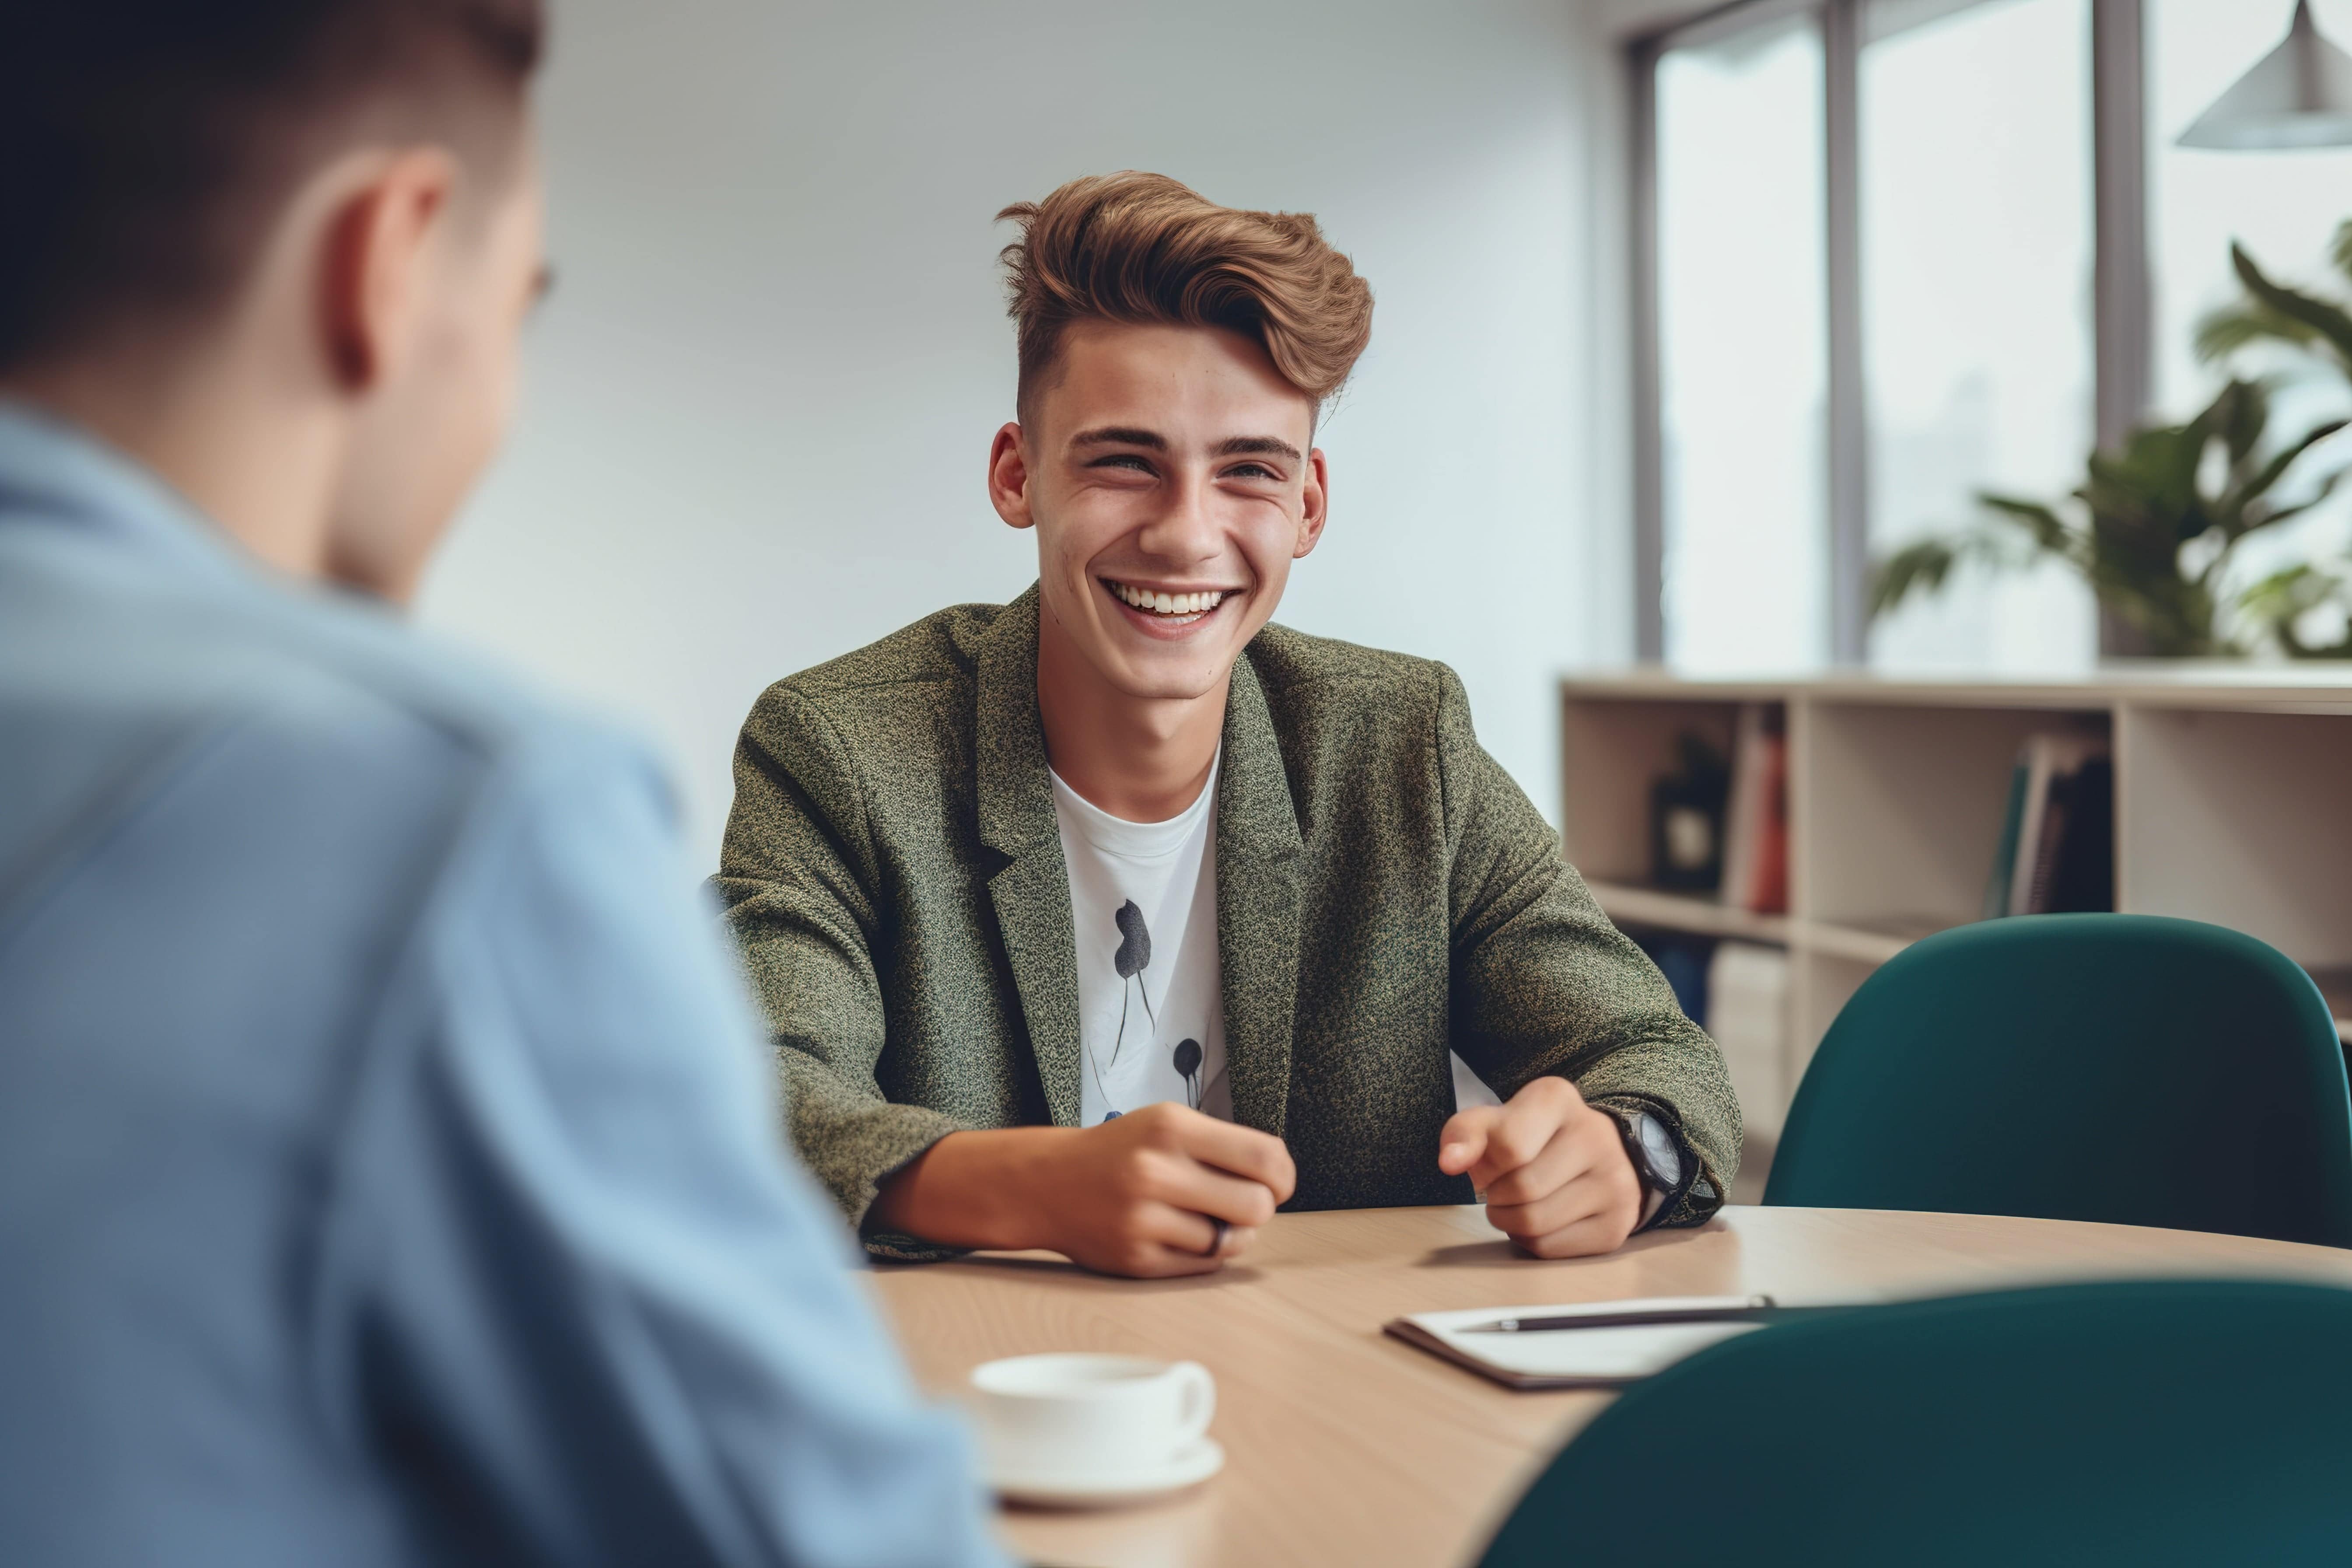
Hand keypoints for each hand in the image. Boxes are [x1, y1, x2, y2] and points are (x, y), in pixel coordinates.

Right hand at [869, 1103, 1296, 1278]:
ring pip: (1231, 1240)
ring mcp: (1143, 1220)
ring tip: (1205, 1217)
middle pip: (1256, 1205)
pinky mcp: (1136, 1260)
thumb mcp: (1166, 1123)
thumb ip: (1222, 1145)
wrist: (1047, 1183)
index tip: (1278, 1182)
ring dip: (1231, 1233)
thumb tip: (1281, 1180)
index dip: (1283, 1176)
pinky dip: (1206, 1253)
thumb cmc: (1121, 1152)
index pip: (1263, 1158)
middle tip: (1241, 1202)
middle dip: (1259, 1207)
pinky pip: (1203, 1266)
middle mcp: (1155, 1172)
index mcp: (1170, 1128)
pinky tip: (1186, 1235)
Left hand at [1437, 1077, 1644, 1258]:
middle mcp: (1596, 1135)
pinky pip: (1550, 1249)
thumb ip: (1465, 1134)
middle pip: (1521, 1189)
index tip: (1486, 1165)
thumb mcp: (1495, 1122)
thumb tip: (1449, 1162)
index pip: (1509, 1145)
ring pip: (1534, 1223)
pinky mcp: (1617, 1225)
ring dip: (1509, 1222)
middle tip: (1501, 1187)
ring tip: (1517, 1204)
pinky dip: (1530, 1241)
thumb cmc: (1532, 1138)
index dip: (1485, 1166)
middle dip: (1497, 1196)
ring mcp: (1614, 1182)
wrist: (1595, 1155)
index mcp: (1558, 1100)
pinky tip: (1541, 1219)